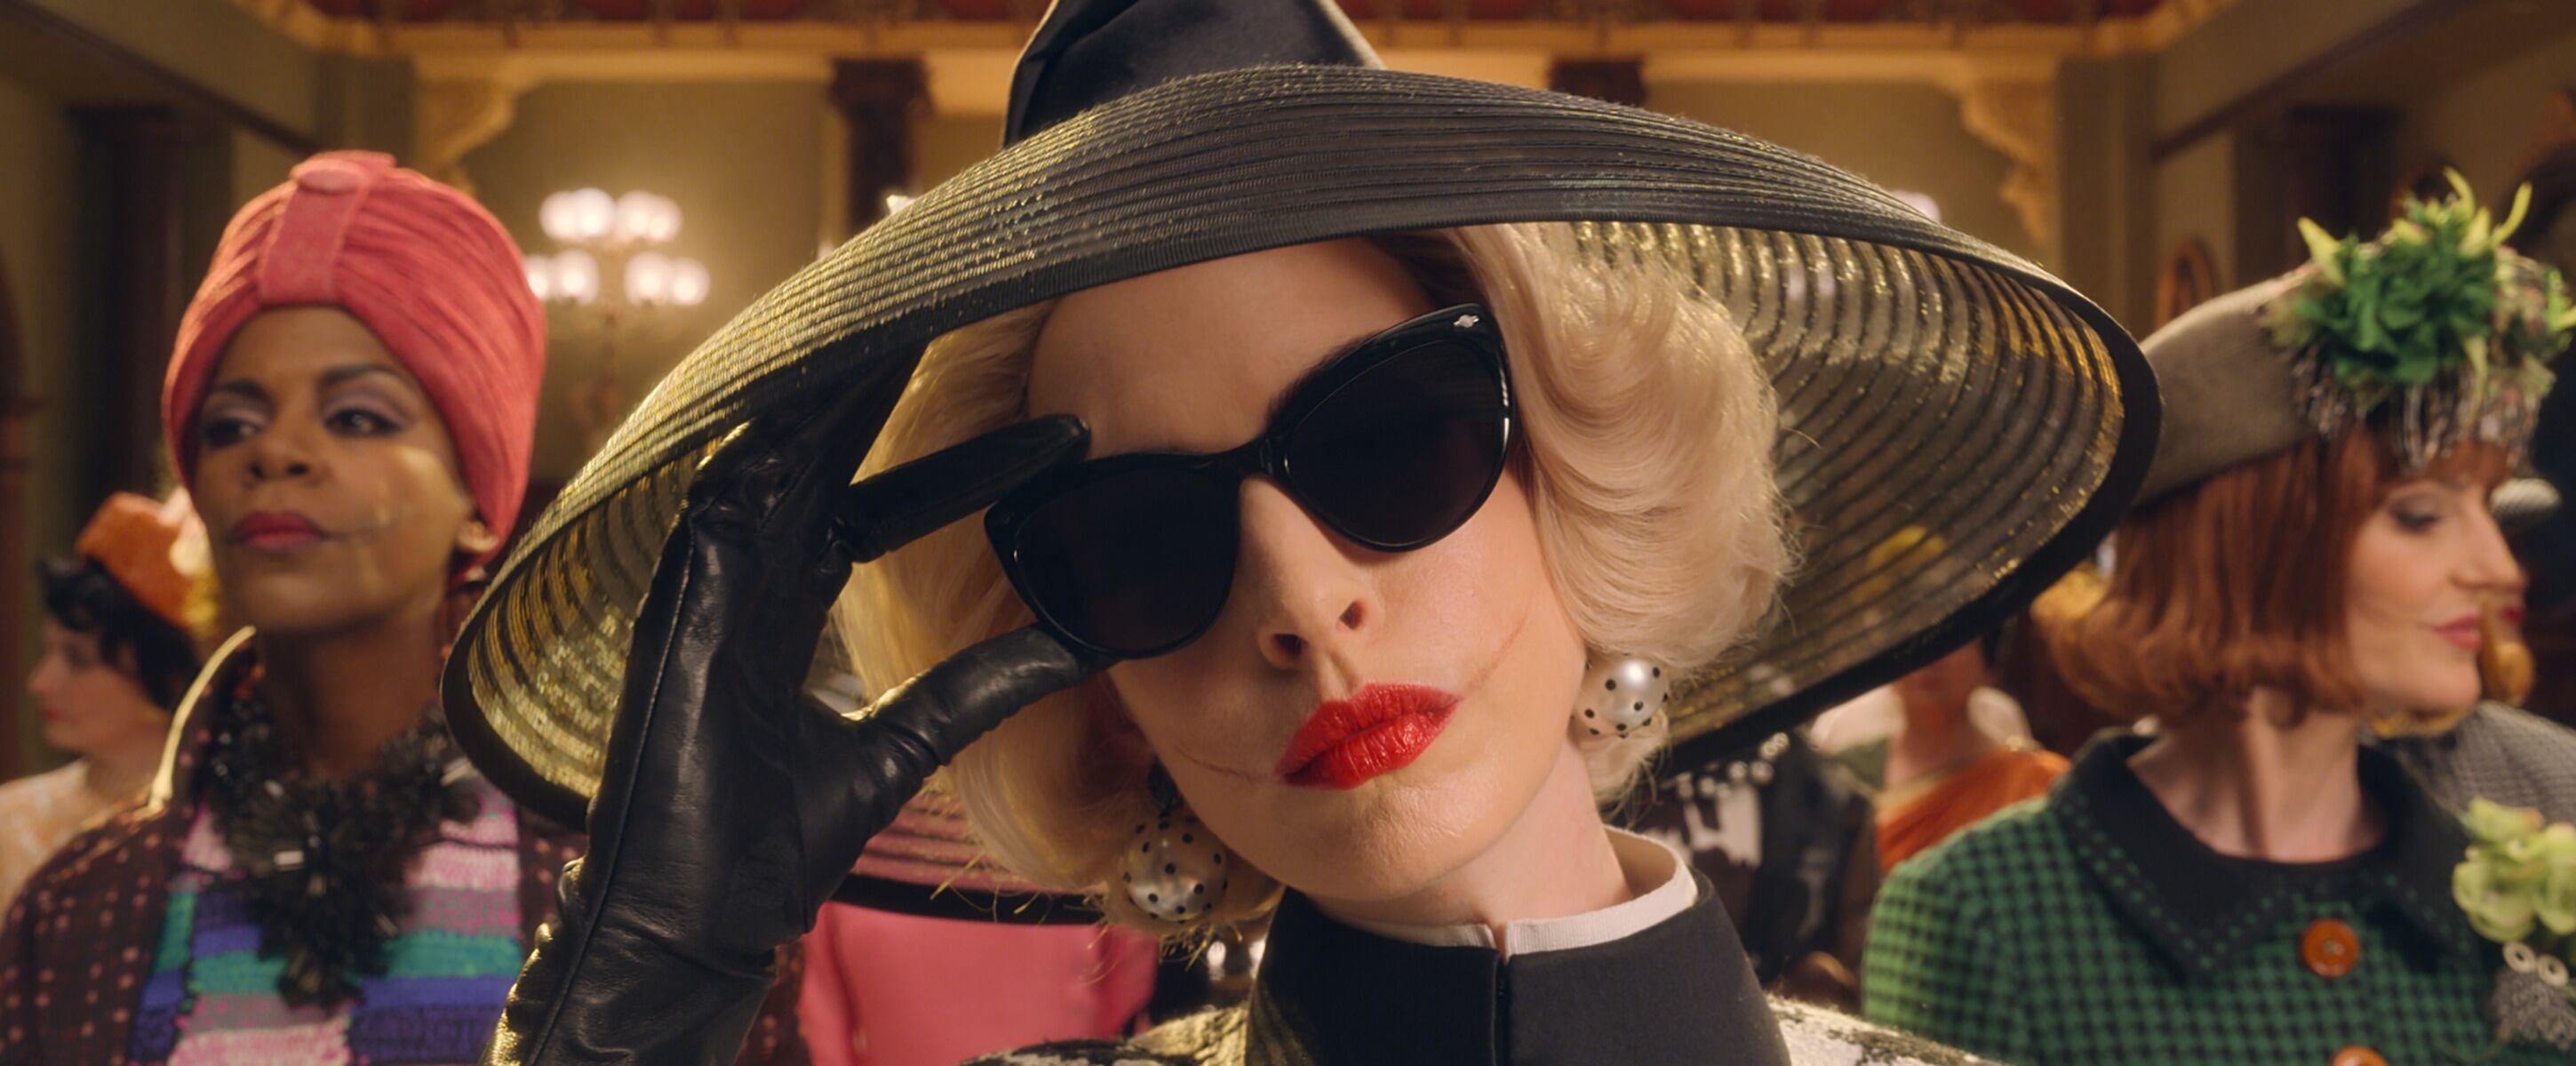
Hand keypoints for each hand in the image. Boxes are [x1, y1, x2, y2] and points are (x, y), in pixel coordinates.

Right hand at [484, 380, 1098, 1064]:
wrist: (695, 920)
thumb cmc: (772, 846)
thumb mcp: (899, 749)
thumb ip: (974, 693)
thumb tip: (1077, 648)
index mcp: (790, 606)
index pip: (885, 507)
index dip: (967, 468)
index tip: (1063, 434)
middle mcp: (747, 578)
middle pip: (824, 454)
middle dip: (884, 383)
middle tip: (958, 303)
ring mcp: (707, 583)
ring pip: (773, 453)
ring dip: (831, 386)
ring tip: (899, 312)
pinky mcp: (677, 602)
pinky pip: (720, 499)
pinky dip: (764, 443)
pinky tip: (814, 390)